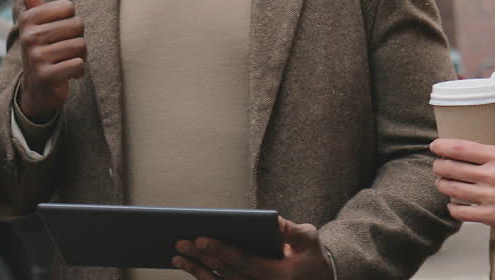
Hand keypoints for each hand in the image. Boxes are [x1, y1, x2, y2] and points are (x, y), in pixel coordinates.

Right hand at [11, 0, 85, 122]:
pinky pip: (78, 64)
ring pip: (81, 45)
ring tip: (66, 60)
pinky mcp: (46, 76)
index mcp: (28, 18)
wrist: (36, 88)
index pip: (69, 7)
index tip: (58, 32)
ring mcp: (36, 57)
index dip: (70, 21)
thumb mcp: (33, 21)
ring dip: (80, 55)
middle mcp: (29, 36)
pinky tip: (67, 74)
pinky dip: (78, 70)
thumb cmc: (41, 48)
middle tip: (63, 49)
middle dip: (77, 39)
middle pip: (77, 26)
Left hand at [173, 217, 332, 279]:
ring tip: (176, 255)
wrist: (317, 279)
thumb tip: (270, 220)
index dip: (221, 250)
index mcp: (280, 275)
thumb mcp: (309, 239)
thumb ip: (292, 230)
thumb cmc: (311, 256)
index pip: (244, 262)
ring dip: (196, 270)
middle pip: (226, 274)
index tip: (201, 238)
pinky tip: (189, 266)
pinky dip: (203, 277)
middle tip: (181, 242)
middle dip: (202, 258)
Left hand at [430, 139, 494, 236]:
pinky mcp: (491, 216)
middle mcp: (491, 174)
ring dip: (442, 185)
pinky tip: (453, 206)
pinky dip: (453, 208)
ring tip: (442, 183)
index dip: (443, 146)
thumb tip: (494, 151)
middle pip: (451, 168)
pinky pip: (462, 212)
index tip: (435, 146)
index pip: (461, 148)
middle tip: (437, 167)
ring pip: (452, 188)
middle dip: (439, 166)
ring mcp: (489, 196)